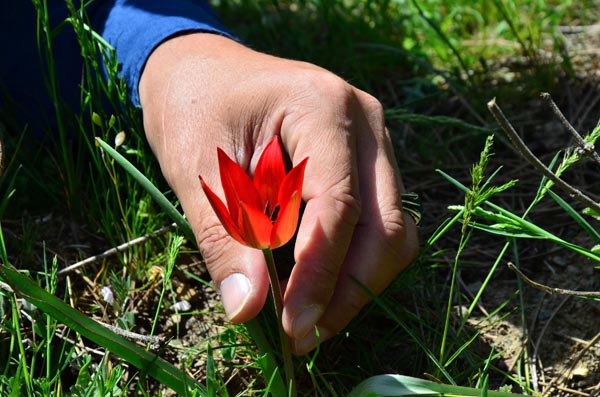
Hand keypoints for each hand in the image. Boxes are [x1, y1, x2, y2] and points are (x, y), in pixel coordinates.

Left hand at [139, 33, 418, 353]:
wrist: (203, 71)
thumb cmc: (195, 109)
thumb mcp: (197, 170)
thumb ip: (225, 237)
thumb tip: (248, 310)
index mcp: (322, 107)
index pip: (339, 205)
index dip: (320, 274)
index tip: (293, 326)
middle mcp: (366, 120)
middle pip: (385, 224)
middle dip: (348, 288)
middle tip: (303, 333)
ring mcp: (375, 140)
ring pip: (393, 229)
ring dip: (357, 281)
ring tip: (310, 315)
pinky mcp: (369, 161)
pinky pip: (381, 221)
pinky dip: (356, 260)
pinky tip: (318, 281)